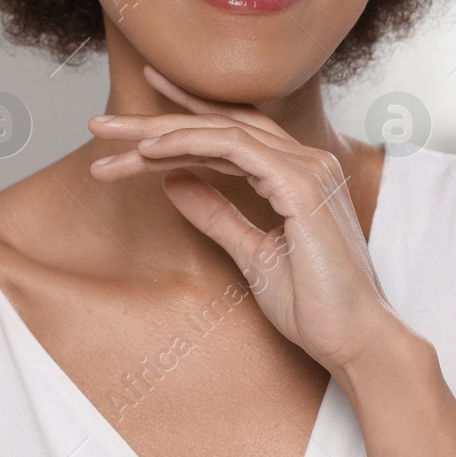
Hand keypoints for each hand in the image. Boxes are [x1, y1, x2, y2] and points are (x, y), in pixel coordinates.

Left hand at [87, 64, 401, 373]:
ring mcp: (307, 168)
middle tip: (100, 124)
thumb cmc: (314, 306)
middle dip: (156, 120)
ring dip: (160, 132)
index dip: (181, 116)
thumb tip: (174, 183)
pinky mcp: (301, 185)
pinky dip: (189, 144)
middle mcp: (305, 160)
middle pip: (220, 123)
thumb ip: (217, 214)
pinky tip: (150, 153)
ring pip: (221, 131)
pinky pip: (235, 148)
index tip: (132, 118)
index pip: (230, 130)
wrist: (354, 341)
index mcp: (297, 173)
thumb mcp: (251, 254)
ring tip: (111, 140)